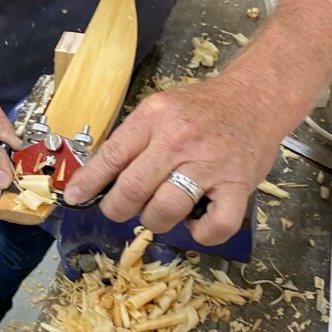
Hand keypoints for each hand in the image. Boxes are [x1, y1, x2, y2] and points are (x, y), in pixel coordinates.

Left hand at [63, 77, 280, 244]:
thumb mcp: (159, 108)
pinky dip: (200, 234)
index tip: (75, 197)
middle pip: (134, 188)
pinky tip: (195, 221)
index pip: (112, 155)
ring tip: (157, 213)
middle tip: (119, 209)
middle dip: (117, 209)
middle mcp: (180, 140)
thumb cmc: (203, 107)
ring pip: (166, 210)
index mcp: (155, 117)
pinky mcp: (239, 185)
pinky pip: (215, 226)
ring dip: (154, 222)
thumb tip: (97, 175)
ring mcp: (210, 164)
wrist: (256, 97)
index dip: (89, 182)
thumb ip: (132, 139)